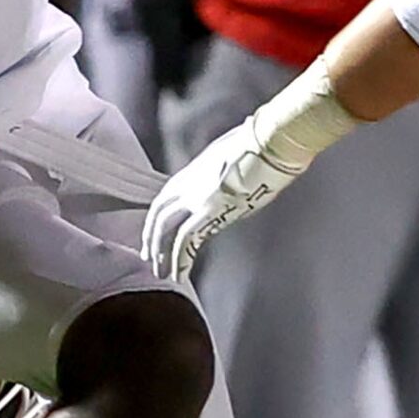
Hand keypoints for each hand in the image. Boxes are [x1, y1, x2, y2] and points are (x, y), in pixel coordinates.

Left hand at [142, 119, 307, 276]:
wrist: (268, 143)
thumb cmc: (258, 146)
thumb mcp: (230, 160)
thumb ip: (220, 176)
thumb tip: (228, 187)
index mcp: (192, 171)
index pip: (165, 199)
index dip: (156, 219)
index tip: (153, 235)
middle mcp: (188, 184)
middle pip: (159, 215)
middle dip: (152, 238)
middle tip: (149, 259)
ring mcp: (197, 197)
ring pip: (166, 230)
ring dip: (163, 254)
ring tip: (162, 273)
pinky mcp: (210, 210)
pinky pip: (186, 240)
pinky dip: (180, 259)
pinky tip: (179, 274)